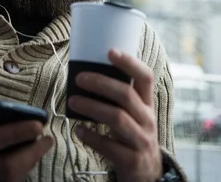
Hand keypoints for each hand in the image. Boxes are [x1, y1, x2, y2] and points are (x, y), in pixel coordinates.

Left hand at [67, 50, 161, 181]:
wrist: (148, 174)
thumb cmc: (133, 135)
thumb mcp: (133, 114)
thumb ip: (119, 98)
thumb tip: (87, 77)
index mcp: (147, 103)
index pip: (146, 77)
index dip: (129, 62)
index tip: (110, 51)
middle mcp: (147, 119)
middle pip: (126, 95)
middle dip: (101, 83)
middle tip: (79, 78)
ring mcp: (141, 140)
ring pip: (117, 118)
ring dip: (92, 107)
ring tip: (73, 101)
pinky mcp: (132, 160)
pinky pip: (109, 146)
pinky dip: (91, 136)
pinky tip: (78, 130)